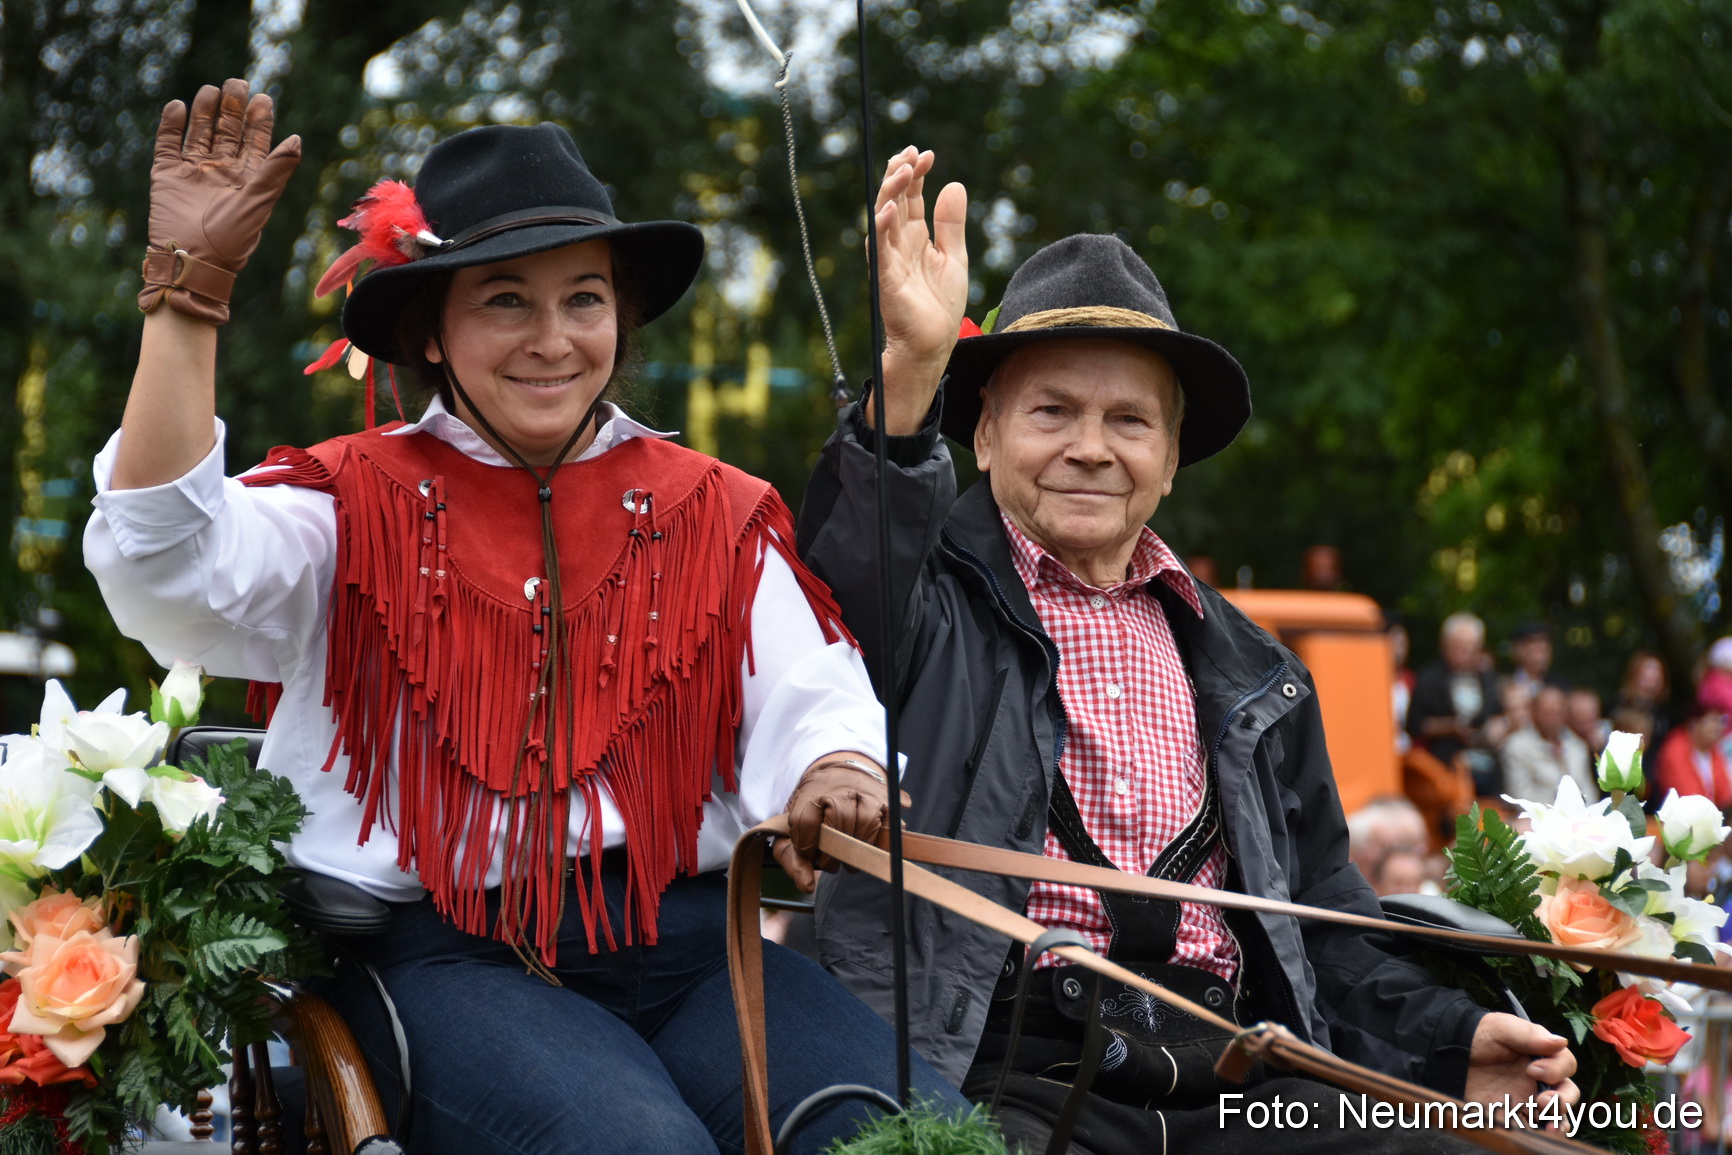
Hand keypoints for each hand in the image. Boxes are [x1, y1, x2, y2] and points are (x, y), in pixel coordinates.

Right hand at [138, 78, 301, 323]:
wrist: (193, 262)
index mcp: (248, 178)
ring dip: (205, 111)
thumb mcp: (259, 202)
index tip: (263, 98)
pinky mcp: (167, 176)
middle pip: (227, 130)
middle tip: (237, 82)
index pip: (255, 141)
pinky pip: (168, 144)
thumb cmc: (232, 239)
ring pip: (200, 132)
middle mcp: (221, 171)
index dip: (259, 120)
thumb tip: (297, 139)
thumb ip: (275, 170)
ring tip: (212, 90)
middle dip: (232, 107)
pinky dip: (172, 125)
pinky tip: (178, 107)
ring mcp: (193, 172)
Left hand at [773, 754, 910, 892]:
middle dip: (835, 851)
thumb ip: (793, 860)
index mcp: (810, 793)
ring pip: (866, 819)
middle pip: (838, 819)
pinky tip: (869, 843)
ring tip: (851, 857)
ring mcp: (864, 790)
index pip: (805, 821)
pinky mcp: (885, 797)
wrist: (839, 773)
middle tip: (832, 862)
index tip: (810, 854)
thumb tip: (807, 886)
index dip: (807, 846)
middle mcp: (837, 787)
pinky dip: (881, 839)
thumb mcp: (793, 831)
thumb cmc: (814, 812)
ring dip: (859, 846)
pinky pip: (889, 822)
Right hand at [872, 146, 967, 434]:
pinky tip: (890, 207)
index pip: (911, 197)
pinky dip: (882, 227)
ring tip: (903, 169)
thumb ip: (952, 224)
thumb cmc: (940, 307)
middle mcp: (899, 244)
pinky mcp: (886, 278)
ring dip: (891, 192)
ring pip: (883, 217)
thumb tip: (954, 185)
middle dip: (901, 174)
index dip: (917, 174)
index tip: (927, 154)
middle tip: (912, 153)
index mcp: (915, 238)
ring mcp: (890, 259)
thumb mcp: (954, 257)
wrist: (932, 345)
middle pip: (894, 200)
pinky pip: (880, 248)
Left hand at [1463, 1012, 1578, 1125]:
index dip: (1556, 1069)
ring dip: (1559, 1121)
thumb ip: (1528, 1034)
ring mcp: (1527, 1096)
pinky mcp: (1512, 1112)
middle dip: (1563, 1099)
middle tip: (1542, 1100)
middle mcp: (1539, 1078)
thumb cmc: (1477, 1034)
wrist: (1448, 1053)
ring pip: (1557, 1114)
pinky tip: (1533, 1132)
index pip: (1565, 1064)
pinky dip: (1538, 1132)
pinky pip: (1533, 1127)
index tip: (1532, 1070)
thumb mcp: (1500, 1027)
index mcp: (1540, 1054)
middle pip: (1567, 1091)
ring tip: (1549, 1127)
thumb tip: (1561, 1041)